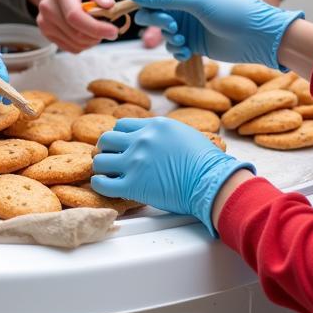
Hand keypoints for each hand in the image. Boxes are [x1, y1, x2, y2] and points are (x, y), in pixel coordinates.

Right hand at [29, 0, 118, 53]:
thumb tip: (109, 5)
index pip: (75, 16)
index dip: (96, 27)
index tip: (113, 31)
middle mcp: (48, 8)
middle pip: (76, 33)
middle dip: (98, 35)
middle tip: (109, 28)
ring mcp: (45, 22)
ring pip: (75, 43)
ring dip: (92, 40)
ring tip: (96, 26)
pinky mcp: (46, 32)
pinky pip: (70, 48)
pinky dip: (83, 44)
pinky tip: (85, 31)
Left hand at [92, 118, 253, 234]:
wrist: (213, 182)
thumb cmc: (207, 163)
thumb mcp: (184, 134)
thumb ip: (164, 134)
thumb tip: (158, 141)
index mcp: (154, 126)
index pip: (122, 125)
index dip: (119, 137)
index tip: (120, 147)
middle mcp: (141, 140)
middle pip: (107, 139)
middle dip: (106, 149)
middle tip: (109, 159)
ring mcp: (135, 161)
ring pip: (100, 159)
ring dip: (101, 167)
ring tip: (106, 174)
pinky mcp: (133, 184)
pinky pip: (103, 183)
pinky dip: (100, 185)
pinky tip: (104, 186)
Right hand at [129, 0, 302, 68]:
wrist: (262, 38)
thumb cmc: (234, 12)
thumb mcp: (198, 2)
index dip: (145, 1)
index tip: (134, 11)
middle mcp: (188, 5)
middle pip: (157, 11)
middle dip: (158, 21)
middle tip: (170, 27)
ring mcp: (191, 24)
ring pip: (164, 31)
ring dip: (168, 38)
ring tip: (182, 41)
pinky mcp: (196, 42)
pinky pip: (175, 46)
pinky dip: (176, 50)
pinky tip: (185, 51)